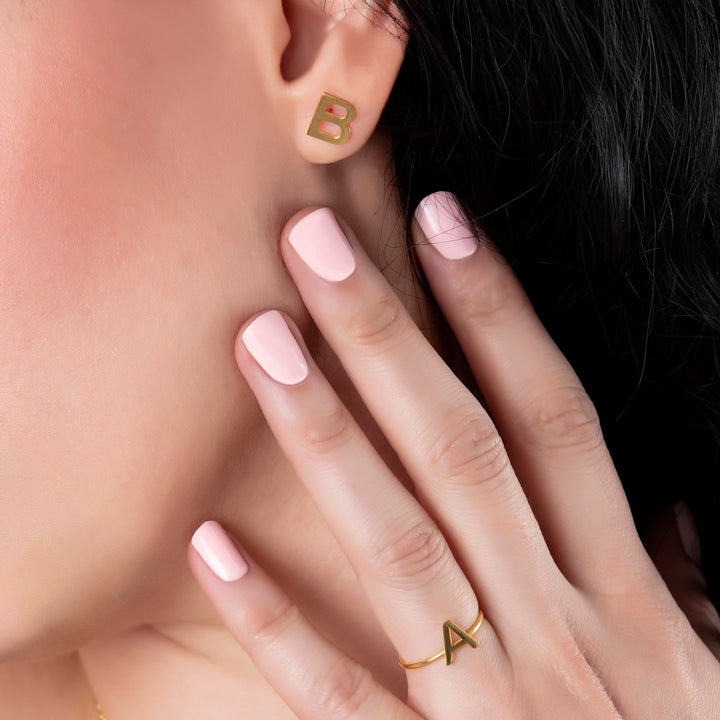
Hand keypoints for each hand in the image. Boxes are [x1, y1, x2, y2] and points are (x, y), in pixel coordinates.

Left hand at [189, 194, 719, 717]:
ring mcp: (492, 702)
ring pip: (399, 546)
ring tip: (259, 343)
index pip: (552, 416)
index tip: (442, 222)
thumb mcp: (707, 669)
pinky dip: (277, 624)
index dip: (499, 312)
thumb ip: (681, 582)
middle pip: (463, 450)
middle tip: (314, 243)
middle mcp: (558, 626)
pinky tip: (209, 546)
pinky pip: (341, 695)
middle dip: (389, 338)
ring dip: (325, 439)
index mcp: (625, 593)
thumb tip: (664, 507)